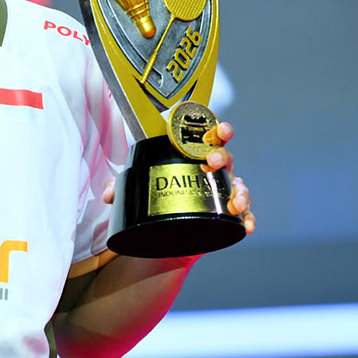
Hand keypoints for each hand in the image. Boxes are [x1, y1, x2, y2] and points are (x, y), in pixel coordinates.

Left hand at [102, 122, 256, 234]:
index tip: (216, 128)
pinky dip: (247, 218)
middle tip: (211, 161)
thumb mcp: (134, 188)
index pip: (203, 135)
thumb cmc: (156, 194)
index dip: (213, 127)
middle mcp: (209, 169)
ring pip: (237, 183)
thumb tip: (109, 195)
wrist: (164, 229)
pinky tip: (246, 226)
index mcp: (190, 154)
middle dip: (221, 154)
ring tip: (234, 202)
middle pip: (223, 154)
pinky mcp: (226, 213)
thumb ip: (120, 187)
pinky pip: (243, 212)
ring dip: (240, 190)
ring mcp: (220, 190)